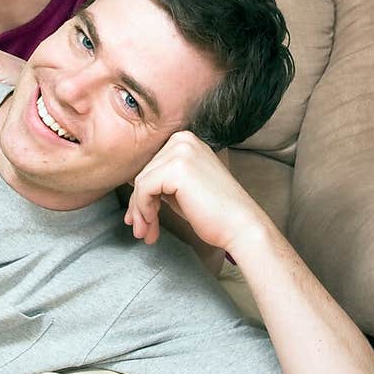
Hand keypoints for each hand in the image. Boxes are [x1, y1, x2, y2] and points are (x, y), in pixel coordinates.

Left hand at [124, 131, 268, 256]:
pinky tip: (153, 224)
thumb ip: (161, 181)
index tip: (140, 218)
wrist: (241, 227)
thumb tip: (132, 186)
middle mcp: (182, 139)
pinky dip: (144, 209)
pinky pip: (144, 189)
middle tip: (142, 230)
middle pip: (144, 173)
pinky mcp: (176, 168)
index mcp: (185, 140)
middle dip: (139, 206)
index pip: (151, 165)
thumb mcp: (182, 188)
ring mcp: (180, 151)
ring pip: (141, 182)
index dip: (142, 194)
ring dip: (140, 212)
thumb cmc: (215, 212)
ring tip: (147, 233)